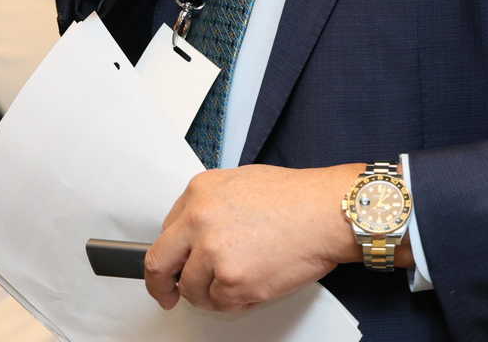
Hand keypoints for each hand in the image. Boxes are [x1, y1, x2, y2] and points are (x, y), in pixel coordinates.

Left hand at [144, 164, 361, 312]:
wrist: (327, 212)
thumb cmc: (297, 198)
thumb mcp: (241, 183)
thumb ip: (210, 207)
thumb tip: (196, 235)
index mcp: (199, 193)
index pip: (166, 232)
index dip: (171, 254)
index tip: (172, 265)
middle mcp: (199, 221)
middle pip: (160, 263)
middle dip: (160, 285)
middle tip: (166, 295)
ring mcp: (213, 253)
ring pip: (192, 290)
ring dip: (209, 293)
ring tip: (238, 281)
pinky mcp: (231, 282)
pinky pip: (221, 304)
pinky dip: (236, 301)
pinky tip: (255, 283)